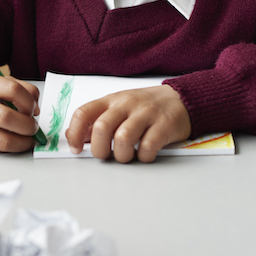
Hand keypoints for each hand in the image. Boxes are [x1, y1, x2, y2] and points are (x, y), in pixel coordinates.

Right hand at [0, 73, 40, 152]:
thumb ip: (16, 88)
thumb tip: (36, 108)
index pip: (12, 90)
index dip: (29, 100)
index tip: (33, 107)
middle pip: (7, 118)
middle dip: (28, 125)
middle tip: (34, 126)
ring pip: (4, 140)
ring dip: (23, 141)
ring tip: (28, 137)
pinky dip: (11, 146)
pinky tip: (14, 140)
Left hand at [65, 84, 190, 163]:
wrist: (181, 99)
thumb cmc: (146, 106)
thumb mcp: (119, 108)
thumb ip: (97, 121)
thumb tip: (74, 136)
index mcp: (112, 100)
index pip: (84, 113)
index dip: (75, 133)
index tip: (76, 149)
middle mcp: (127, 104)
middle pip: (102, 128)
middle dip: (100, 150)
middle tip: (106, 155)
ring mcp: (146, 114)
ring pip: (123, 139)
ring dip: (122, 155)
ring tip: (128, 155)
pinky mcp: (164, 125)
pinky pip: (147, 147)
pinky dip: (143, 156)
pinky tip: (145, 153)